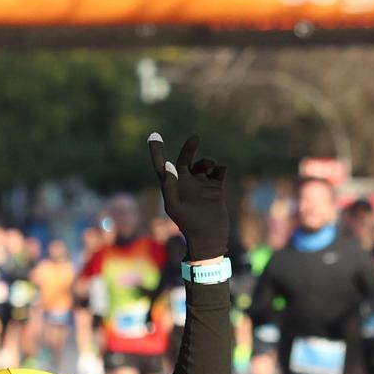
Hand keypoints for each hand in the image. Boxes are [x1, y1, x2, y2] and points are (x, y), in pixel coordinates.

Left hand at [148, 132, 227, 259]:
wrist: (208, 238)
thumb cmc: (187, 226)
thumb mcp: (174, 207)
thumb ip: (170, 186)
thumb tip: (169, 164)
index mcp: (172, 187)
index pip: (161, 166)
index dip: (157, 151)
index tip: (153, 134)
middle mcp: (186, 184)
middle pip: (185, 160)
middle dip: (189, 149)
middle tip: (194, 138)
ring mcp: (201, 185)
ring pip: (203, 164)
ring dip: (206, 161)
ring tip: (210, 164)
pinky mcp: (216, 188)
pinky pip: (218, 172)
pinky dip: (220, 167)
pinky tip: (220, 169)